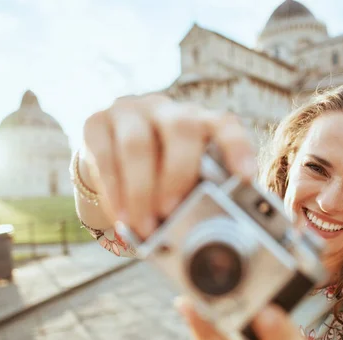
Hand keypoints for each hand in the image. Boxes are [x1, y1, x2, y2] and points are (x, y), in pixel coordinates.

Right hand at [80, 94, 256, 237]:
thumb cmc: (160, 171)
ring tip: (143, 226)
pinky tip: (119, 215)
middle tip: (171, 213)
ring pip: (137, 144)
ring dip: (141, 191)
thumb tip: (216, 227)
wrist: (112, 152)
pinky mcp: (97, 122)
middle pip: (181, 129)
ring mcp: (131, 111)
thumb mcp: (185, 175)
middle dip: (178, 175)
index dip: (237, 149)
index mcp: (200, 121)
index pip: (225, 126)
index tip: (245, 177)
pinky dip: (114, 190)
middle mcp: (168, 110)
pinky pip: (105, 153)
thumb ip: (201, 194)